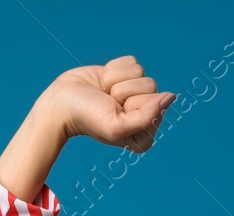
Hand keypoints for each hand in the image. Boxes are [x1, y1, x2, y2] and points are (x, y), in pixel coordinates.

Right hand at [43, 55, 175, 151]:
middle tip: (108, 103)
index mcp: (144, 135)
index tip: (117, 114)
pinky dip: (114, 68)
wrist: (61, 102)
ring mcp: (135, 93)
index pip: (157, 107)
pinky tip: (103, 83)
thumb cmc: (87, 118)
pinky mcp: (126, 75)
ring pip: (141, 72)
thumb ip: (148, 116)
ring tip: (104, 94)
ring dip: (117, 80)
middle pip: (151, 87)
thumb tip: (171, 96)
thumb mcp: (117, 126)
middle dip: (125, 92)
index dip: (134, 106)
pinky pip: (132, 62)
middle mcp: (144, 113)